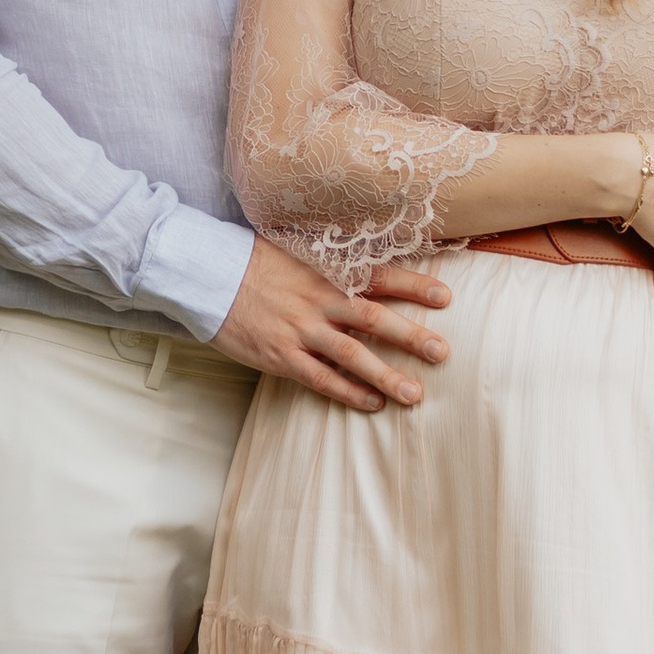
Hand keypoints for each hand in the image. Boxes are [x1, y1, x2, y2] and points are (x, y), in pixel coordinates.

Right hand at [213, 241, 450, 410]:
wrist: (208, 275)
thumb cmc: (254, 261)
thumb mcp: (297, 250)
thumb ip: (333, 262)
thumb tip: (368, 266)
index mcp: (327, 271)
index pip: (379, 276)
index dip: (413, 285)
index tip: (445, 298)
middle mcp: (319, 300)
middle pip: (373, 318)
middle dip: (411, 336)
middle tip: (442, 353)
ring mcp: (300, 330)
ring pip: (351, 355)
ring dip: (385, 375)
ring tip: (414, 394)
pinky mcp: (280, 355)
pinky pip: (320, 378)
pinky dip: (347, 392)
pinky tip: (371, 404)